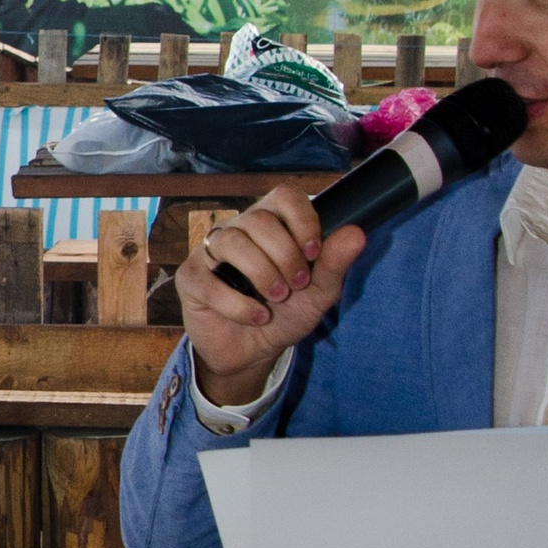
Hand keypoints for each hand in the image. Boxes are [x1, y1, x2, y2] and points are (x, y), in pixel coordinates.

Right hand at [176, 181, 368, 403]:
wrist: (254, 351)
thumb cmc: (285, 314)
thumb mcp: (318, 293)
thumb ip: (335, 263)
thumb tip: (357, 232)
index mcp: (271, 225)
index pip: (284, 196)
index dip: (302, 219)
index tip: (314, 251)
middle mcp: (238, 231)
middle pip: (258, 219)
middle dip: (285, 254)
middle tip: (297, 284)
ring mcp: (209, 253)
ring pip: (231, 242)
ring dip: (262, 273)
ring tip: (277, 298)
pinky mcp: (190, 279)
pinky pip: (210, 282)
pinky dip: (239, 304)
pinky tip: (256, 316)